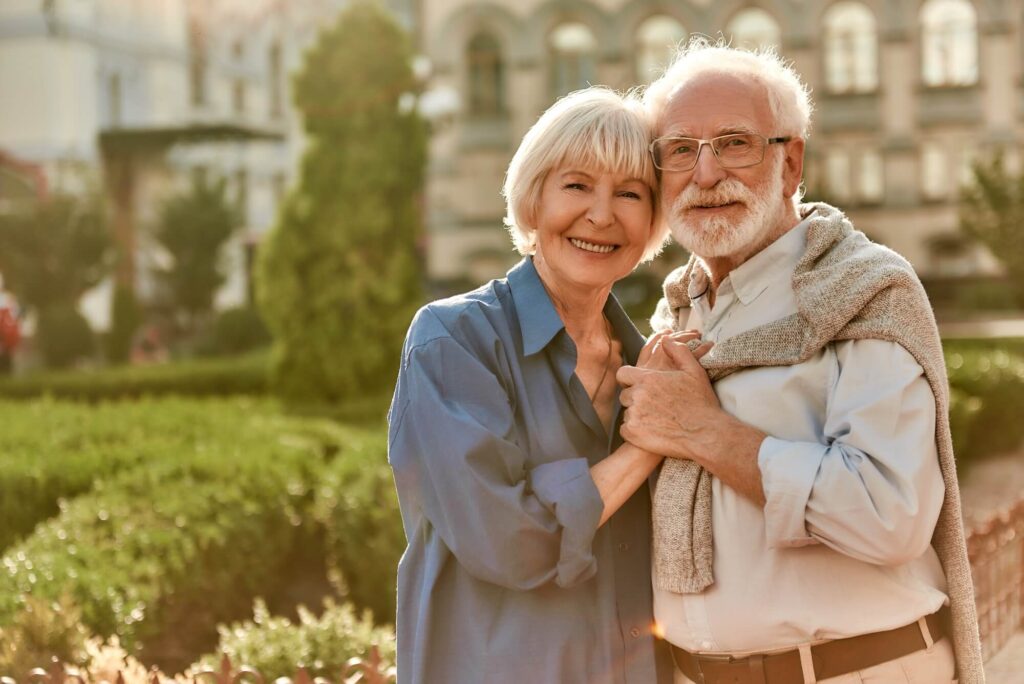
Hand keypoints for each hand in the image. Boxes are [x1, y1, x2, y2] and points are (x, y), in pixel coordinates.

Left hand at [619, 336, 768, 504]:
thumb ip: (678, 351)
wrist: (705, 434)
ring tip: (655, 419)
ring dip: (637, 414)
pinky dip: (635, 431)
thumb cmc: (701, 402)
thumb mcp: (693, 371)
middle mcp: (637, 395)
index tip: (639, 385)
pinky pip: (625, 430)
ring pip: (626, 412)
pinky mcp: (634, 434)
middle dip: (635, 398)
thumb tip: (665, 339)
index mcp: (647, 379)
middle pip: (624, 394)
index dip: (630, 379)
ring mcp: (634, 415)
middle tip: (652, 405)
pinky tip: (650, 431)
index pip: (623, 374)